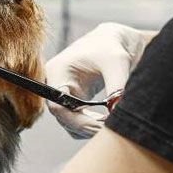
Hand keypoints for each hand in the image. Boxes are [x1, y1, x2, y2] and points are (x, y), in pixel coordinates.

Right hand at [45, 23, 154, 138]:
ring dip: (89, 130)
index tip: (101, 127)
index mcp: (57, 71)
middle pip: (63, 118)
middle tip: (110, 131)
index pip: (58, 106)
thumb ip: (117, 87)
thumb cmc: (112, 46)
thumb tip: (117, 114)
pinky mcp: (72, 102)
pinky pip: (77, 123)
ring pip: (70, 124)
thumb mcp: (117, 63)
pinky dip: (91, 127)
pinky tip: (107, 123)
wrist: (112, 41)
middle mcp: (55, 85)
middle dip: (86, 127)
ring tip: (111, 126)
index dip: (78, 121)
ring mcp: (62, 95)